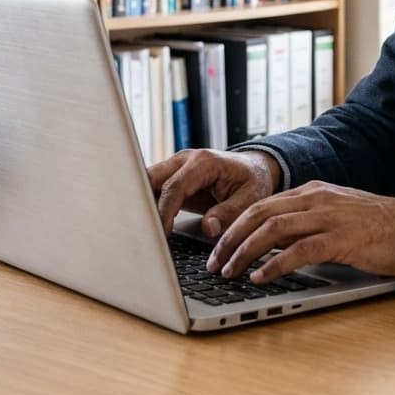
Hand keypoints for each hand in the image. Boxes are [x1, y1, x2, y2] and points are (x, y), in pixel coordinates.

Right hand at [148, 148, 280, 236]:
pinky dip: (148, 204)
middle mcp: (186, 159)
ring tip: (140, 230)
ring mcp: (177, 166)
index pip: (174, 187)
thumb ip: (230, 212)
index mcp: (204, 162)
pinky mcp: (173, 176)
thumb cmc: (253, 181)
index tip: (160, 234)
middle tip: (141, 232)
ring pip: (147, 182)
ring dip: (143, 204)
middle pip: (152, 179)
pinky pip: (154, 188)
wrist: (254, 168)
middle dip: (143, 205)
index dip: (164, 212)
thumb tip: (208, 228)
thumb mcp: (251, 198)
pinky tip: (147, 224)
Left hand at [206, 181, 394, 282]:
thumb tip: (271, 244)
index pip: (262, 203)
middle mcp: (316, 198)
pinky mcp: (342, 239)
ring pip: (274, 229)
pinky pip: (300, 250)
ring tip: (229, 271)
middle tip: (213, 262)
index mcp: (312, 192)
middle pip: (260, 213)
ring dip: (245, 251)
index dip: (234, 225)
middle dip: (230, 238)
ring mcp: (329, 217)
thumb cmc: (377, 227)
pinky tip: (261, 278)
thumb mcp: (335, 216)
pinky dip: (275, 264)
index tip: (216, 246)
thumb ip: (306, 223)